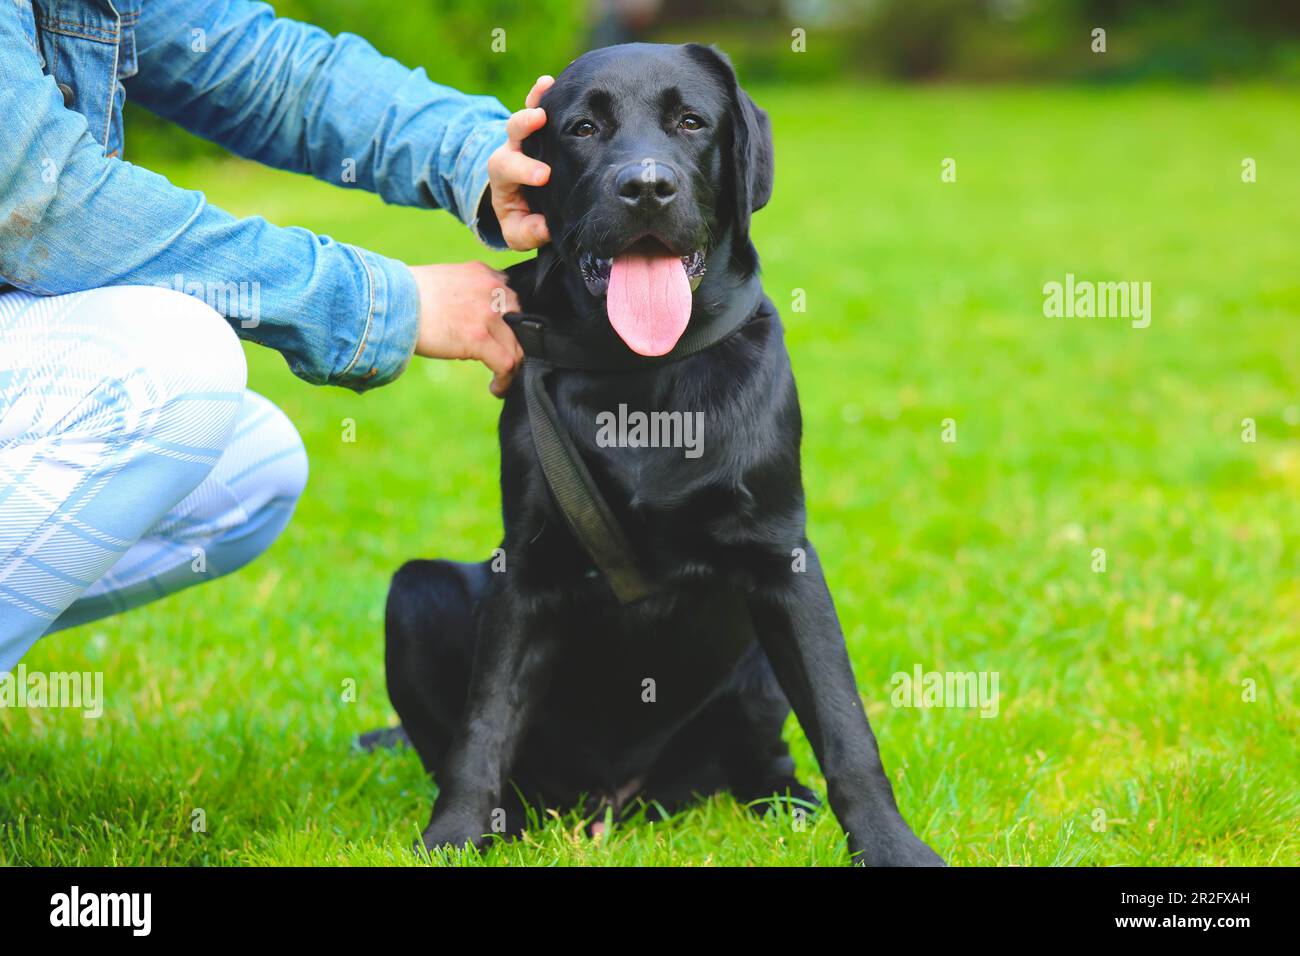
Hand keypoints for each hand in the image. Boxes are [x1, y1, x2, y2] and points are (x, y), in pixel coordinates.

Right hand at [409, 262, 522, 397]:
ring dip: (511, 365)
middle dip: (510, 342)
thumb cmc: (408, 295)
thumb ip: (470, 292)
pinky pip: (507, 363)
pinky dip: (505, 379)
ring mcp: (489, 313)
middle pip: (520, 322)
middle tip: (498, 359)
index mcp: (485, 273)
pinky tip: (496, 387)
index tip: (499, 337)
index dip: (508, 322)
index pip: (511, 299)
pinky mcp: (480, 338)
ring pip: (516, 345)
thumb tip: (475, 321)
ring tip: (500, 379)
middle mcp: (493, 289)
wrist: (390, 302)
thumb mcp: (448, 281)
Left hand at [487, 75, 554, 250]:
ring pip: (525, 114)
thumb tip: (546, 228)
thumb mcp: (519, 232)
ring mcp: (526, 137)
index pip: (508, 168)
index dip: (524, 169)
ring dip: (535, 99)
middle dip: (525, 125)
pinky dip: (543, 92)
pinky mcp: (540, 128)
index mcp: (504, 176)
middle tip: (540, 119)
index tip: (544, 175)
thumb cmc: (522, 216)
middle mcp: (513, 150)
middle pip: (512, 132)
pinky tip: (552, 81)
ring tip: (547, 85)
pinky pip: (539, 104)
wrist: (522, 198)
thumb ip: (529, 233)